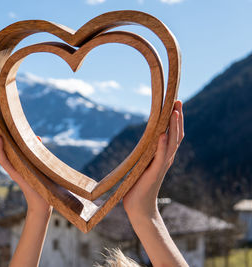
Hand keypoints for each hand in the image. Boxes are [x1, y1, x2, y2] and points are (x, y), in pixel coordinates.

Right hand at [0, 126, 51, 213]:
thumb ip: (36, 150)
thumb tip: (37, 137)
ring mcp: (11, 168)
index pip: (5, 143)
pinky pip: (4, 159)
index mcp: (16, 159)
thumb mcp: (39, 162)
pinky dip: (0, 149)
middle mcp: (11, 163)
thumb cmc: (43, 181)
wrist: (44, 199)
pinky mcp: (13, 173)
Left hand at [123, 100, 183, 218]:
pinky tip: (162, 135)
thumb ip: (145, 154)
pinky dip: (162, 146)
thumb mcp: (142, 165)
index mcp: (163, 156)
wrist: (139, 208)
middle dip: (177, 118)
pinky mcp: (154, 172)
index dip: (175, 119)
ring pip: (172, 143)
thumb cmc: (137, 187)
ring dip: (173, 127)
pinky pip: (160, 157)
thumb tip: (141, 142)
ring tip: (174, 112)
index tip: (175, 104)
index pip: (173, 134)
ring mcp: (162, 166)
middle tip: (178, 101)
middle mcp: (166, 159)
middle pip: (176, 135)